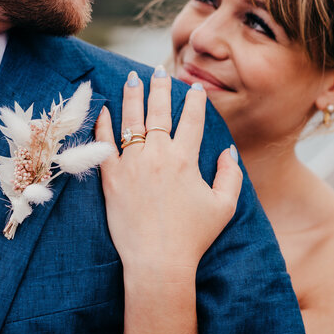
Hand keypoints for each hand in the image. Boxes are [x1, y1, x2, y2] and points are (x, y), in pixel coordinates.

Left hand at [95, 68, 242, 277]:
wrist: (158, 262)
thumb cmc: (193, 236)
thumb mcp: (223, 206)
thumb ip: (230, 175)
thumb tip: (227, 150)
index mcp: (185, 159)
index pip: (192, 120)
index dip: (195, 101)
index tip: (195, 88)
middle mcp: (157, 155)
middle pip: (158, 111)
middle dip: (160, 87)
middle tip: (158, 71)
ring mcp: (131, 165)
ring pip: (130, 121)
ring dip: (132, 96)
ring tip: (132, 79)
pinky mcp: (111, 179)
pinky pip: (105, 145)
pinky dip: (104, 125)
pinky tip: (105, 110)